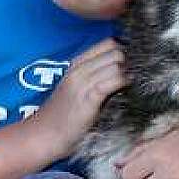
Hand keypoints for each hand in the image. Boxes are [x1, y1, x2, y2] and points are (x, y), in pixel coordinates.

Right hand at [29, 38, 128, 157]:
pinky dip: (124, 83)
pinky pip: (113, 81)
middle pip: (115, 51)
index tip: (131, 63)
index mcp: (77, 64)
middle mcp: (80, 69)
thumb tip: (124, 71)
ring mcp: (83, 83)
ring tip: (133, 85)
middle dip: (130, 61)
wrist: (43, 135)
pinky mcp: (89, 99)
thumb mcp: (76, 89)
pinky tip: (127, 91)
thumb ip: (95, 76)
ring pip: (116, 64)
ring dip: (129, 72)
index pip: (107, 43)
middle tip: (135, 75)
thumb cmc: (62, 115)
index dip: (123, 50)